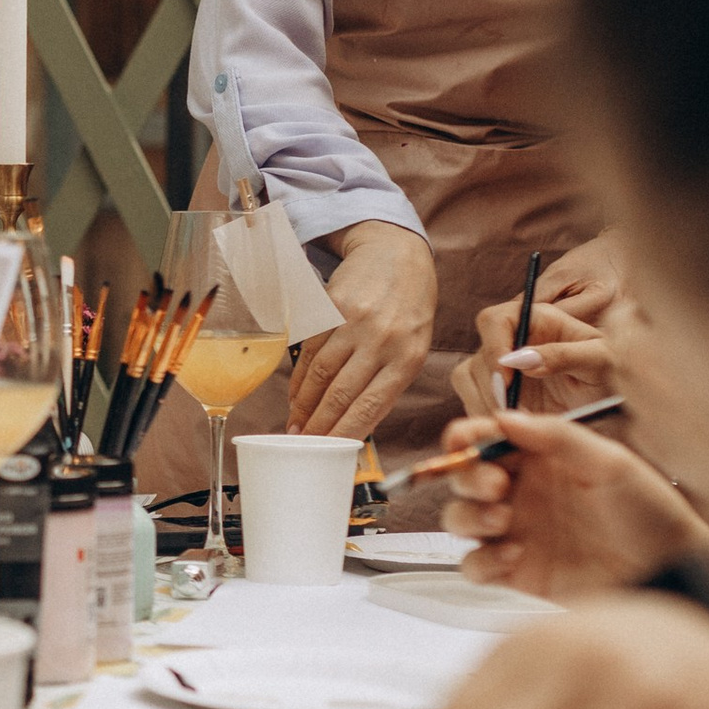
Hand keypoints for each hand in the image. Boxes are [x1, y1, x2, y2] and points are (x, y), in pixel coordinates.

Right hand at [289, 221, 437, 437]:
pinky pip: (309, 351)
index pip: (371, 407)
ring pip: (320, 375)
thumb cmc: (409, 309)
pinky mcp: (331, 308)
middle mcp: (382, 341)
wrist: (398, 255)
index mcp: (408, 358)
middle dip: (319, 426)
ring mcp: (354, 323)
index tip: (329, 454)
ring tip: (295, 424)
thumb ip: (389, 382)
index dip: (345, 434)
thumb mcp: (413, 347)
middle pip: (340, 395)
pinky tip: (296, 394)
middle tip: (303, 445)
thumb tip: (355, 424)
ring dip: (303, 405)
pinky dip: (300, 378)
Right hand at [438, 408, 708, 598]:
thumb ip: (557, 436)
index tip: (462, 441)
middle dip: (467, 477)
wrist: (669, 568)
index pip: (484, 439)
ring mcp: (515, 533)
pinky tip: (515, 554)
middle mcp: (521, 493)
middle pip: (462, 478)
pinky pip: (474, 566)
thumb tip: (505, 419)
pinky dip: (482, 560)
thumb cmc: (649, 511)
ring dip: (468, 516)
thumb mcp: (609, 462)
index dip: (464, 437)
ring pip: (459, 520)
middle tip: (496, 485)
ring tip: (502, 519)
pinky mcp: (515, 574)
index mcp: (539, 458)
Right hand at [450, 304, 621, 425]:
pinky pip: (471, 400)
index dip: (493, 348)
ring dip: (484, 405)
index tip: (505, 380)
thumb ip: (565, 355)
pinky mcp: (494, 392)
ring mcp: (500, 367)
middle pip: (477, 355)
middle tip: (513, 415)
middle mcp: (512, 340)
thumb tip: (521, 360)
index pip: (495, 320)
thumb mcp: (600, 360)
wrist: (612, 400)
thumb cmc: (612, 371)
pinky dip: (483, 416)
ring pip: (467, 379)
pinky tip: (508, 431)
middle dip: (490, 388)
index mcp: (537, 320)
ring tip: (514, 427)